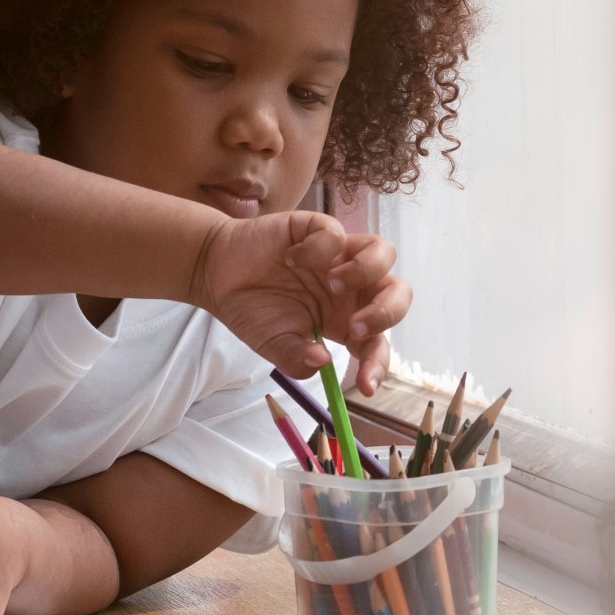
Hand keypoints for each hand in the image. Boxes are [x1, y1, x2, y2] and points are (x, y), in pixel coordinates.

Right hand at [189, 212, 410, 394]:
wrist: (216, 276)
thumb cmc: (251, 311)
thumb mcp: (273, 347)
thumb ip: (296, 360)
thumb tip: (321, 362)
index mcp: (345, 320)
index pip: (377, 342)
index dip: (378, 364)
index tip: (366, 385)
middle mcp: (350, 289)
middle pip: (397, 293)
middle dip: (386, 313)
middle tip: (354, 327)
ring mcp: (338, 257)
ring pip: (384, 252)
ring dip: (364, 271)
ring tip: (332, 283)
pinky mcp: (317, 229)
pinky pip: (336, 233)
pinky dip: (318, 249)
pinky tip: (291, 259)